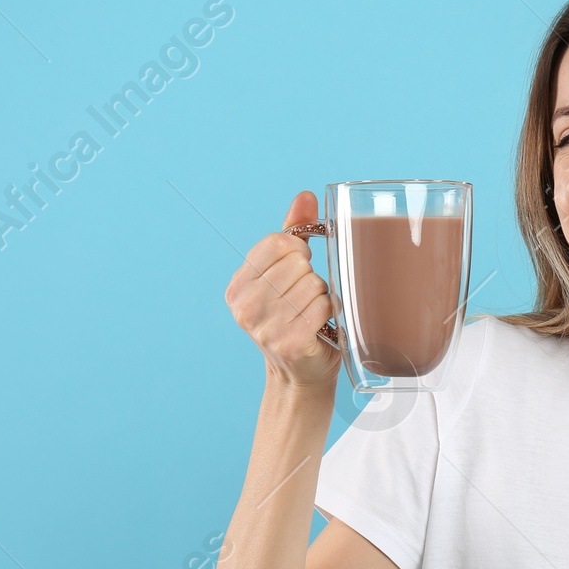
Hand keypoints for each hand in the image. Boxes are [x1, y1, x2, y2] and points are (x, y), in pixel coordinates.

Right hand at [224, 190, 339, 394]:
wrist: (301, 372)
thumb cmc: (297, 315)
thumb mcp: (288, 271)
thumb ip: (294, 231)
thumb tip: (306, 196)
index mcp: (238, 286)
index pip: (278, 242)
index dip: (299, 250)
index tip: (300, 266)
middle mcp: (244, 306)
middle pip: (298, 262)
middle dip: (312, 276)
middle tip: (307, 297)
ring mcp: (264, 327)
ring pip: (313, 283)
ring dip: (323, 295)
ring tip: (312, 312)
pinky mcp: (289, 342)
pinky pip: (323, 306)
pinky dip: (330, 312)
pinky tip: (321, 325)